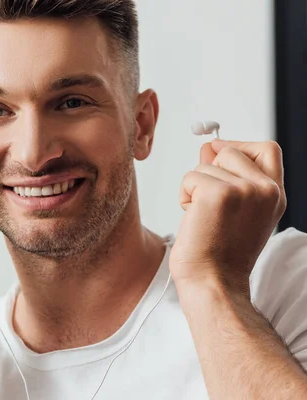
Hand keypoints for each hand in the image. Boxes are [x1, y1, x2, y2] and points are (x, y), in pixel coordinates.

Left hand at [170, 139, 286, 295]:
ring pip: (205, 165)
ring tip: (203, 217)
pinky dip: (184, 196)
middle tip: (207, 203)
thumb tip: (210, 146)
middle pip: (229, 151)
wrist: (212, 282)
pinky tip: (193, 218)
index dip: (239, 145)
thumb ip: (229, 176)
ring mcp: (244, 190)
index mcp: (275, 195)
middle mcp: (266, 190)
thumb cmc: (218, 252)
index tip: (218, 154)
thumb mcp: (235, 210)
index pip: (267, 149)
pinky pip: (190, 177)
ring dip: (195, 188)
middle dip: (209, 170)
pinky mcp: (218, 194)